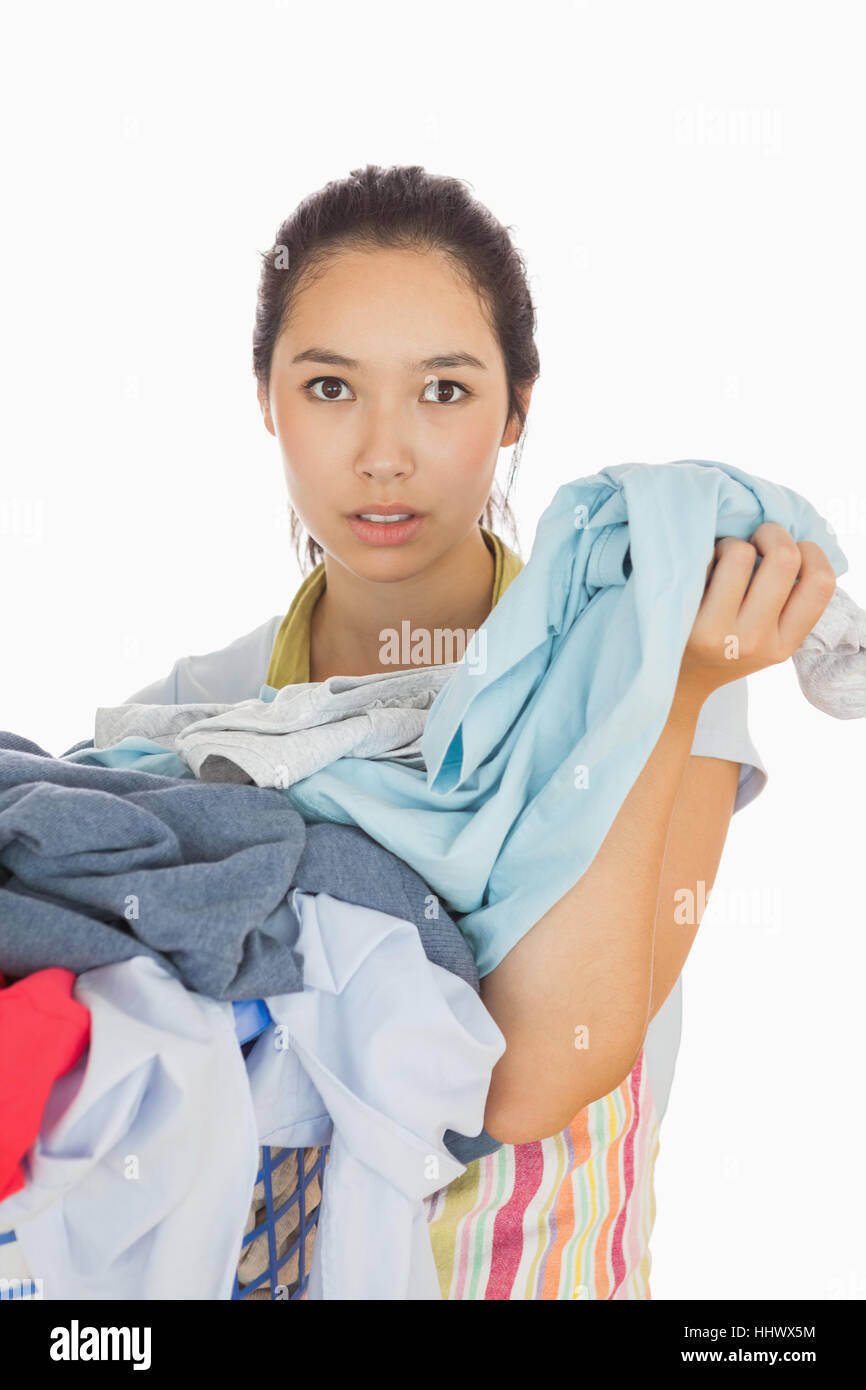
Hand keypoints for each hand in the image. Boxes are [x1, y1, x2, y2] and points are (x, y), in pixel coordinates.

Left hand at [676, 521, 836, 705]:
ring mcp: (715, 632)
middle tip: (758, 537)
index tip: (795, 548)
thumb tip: (792, 539)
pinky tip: (698, 571)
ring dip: (732, 543)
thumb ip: (786, 603)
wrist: (676, 680)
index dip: (812, 552)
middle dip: (772, 533)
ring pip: (739, 553)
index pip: (820, 584)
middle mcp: (753, 641)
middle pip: (783, 558)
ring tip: (723, 558)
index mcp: (784, 644)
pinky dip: (703, 555)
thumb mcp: (767, 640)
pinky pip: (701, 561)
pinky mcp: (681, 619)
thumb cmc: (727, 645)